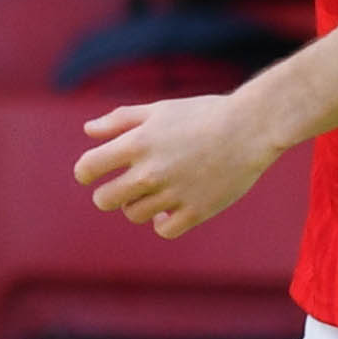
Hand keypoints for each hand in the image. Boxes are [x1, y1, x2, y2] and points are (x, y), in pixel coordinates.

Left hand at [74, 86, 286, 237]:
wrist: (252, 128)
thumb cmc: (203, 114)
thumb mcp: (159, 110)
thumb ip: (120, 120)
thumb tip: (88, 131)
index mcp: (137, 143)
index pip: (88, 168)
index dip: (85, 172)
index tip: (92, 172)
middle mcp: (150, 171)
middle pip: (105, 200)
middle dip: (108, 194)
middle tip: (122, 187)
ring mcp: (173, 194)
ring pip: (134, 214)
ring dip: (138, 205)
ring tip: (156, 191)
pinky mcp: (196, 211)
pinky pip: (164, 229)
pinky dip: (163, 221)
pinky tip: (170, 208)